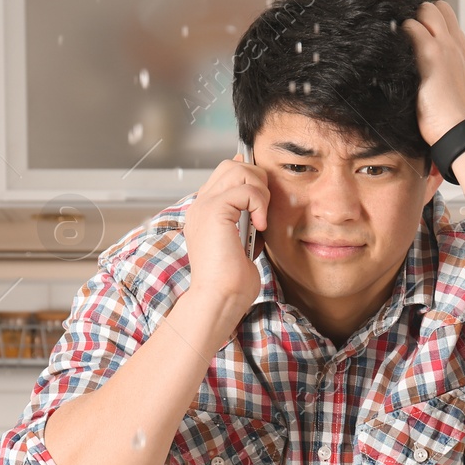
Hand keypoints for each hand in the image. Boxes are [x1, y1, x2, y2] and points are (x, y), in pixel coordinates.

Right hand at [182, 155, 266, 320]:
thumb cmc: (232, 282)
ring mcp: (204, 206)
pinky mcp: (214, 211)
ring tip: (261, 218)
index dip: (249, 179)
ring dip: (259, 191)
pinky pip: (245, 189)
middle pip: (232, 166)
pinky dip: (259, 204)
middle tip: (264, 210)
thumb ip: (247, 223)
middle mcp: (200, 206)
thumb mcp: (243, 245)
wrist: (220, 299)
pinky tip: (260, 226)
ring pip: (239, 170)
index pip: (226, 174)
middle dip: (257, 181)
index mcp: (205, 212)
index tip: (263, 199)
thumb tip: (260, 209)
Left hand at [402, 0, 464, 145]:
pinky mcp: (431, 54)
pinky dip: (401, 30)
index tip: (419, 31)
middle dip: (422, 14)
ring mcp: (446, 48)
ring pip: (429, 10)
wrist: (459, 130)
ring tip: (399, 37)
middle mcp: (457, 46)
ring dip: (412, 19)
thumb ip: (447, 77)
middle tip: (407, 31)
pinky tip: (391, 43)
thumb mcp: (456, 92)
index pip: (450, 22)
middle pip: (440, 9)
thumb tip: (432, 79)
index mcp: (463, 55)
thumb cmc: (455, 120)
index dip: (433, 21)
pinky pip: (413, 27)